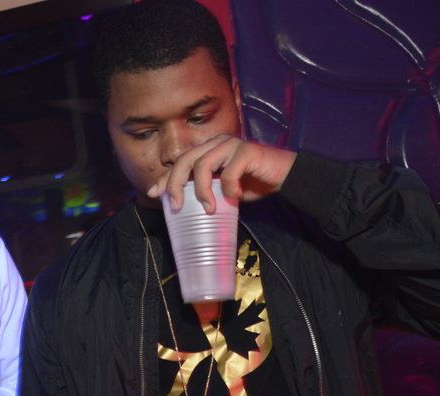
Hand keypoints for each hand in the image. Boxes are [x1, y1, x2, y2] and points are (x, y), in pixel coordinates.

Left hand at [147, 134, 296, 213]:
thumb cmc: (254, 183)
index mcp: (209, 149)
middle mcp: (217, 142)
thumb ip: (207, 190)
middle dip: (174, 183)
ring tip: (209, 208)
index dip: (165, 178)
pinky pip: (229, 171)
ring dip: (201, 190)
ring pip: (203, 164)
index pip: (180, 162)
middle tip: (175, 205)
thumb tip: (182, 205)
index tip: (153, 194)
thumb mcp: (223, 190)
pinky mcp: (247, 150)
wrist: (287, 177)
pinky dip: (229, 188)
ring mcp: (232, 144)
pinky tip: (234, 197)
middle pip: (185, 159)